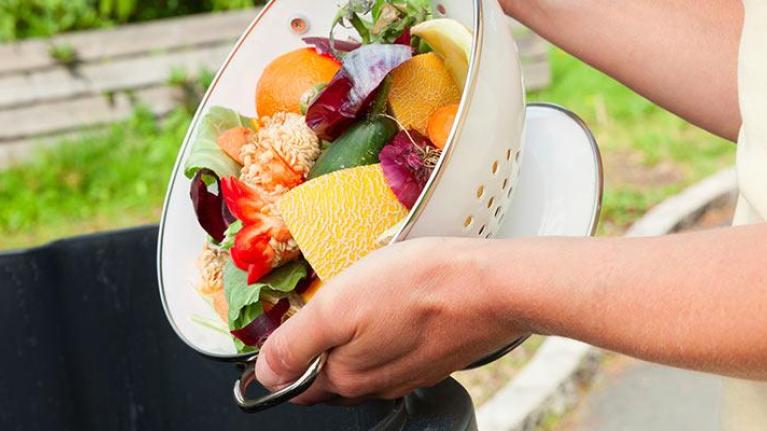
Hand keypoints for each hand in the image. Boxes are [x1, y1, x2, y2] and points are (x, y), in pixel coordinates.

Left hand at [255, 237, 525, 403]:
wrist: (492, 287)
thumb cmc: (419, 287)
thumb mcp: (338, 306)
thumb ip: (295, 344)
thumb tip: (263, 375)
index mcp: (346, 378)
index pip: (295, 383)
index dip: (284, 355)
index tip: (290, 324)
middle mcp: (375, 385)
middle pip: (329, 374)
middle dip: (318, 347)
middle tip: (323, 305)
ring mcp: (407, 374)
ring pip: (362, 363)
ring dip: (352, 339)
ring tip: (357, 303)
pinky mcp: (433, 358)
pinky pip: (393, 352)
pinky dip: (383, 334)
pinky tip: (391, 308)